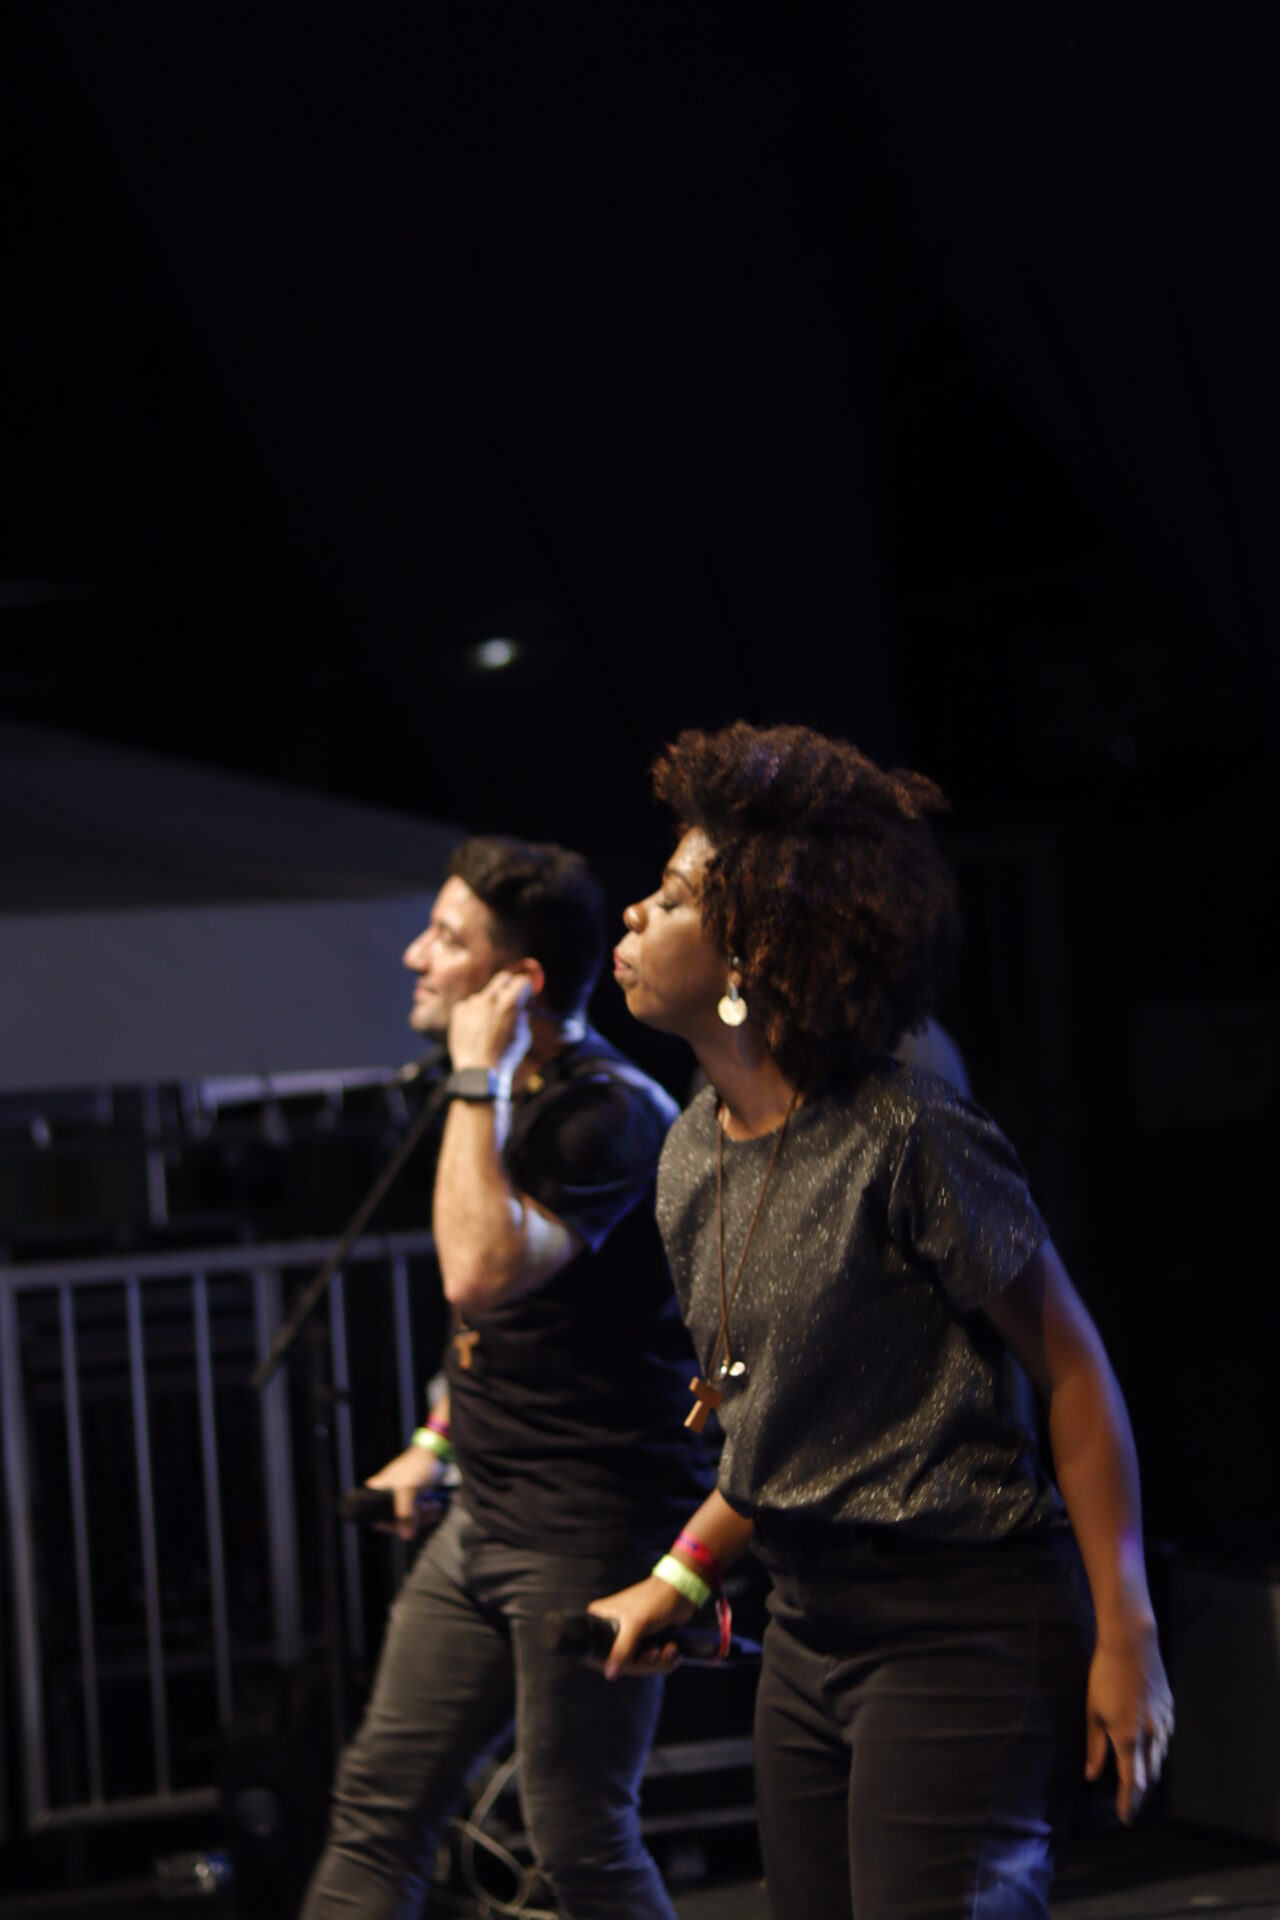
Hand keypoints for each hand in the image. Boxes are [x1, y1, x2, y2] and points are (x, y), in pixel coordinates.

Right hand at [364, 1445, 448, 1540]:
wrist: (436, 1453)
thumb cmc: (419, 1465)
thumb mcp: (410, 1487)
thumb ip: (405, 1513)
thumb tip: (406, 1537)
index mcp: (376, 1492)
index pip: (378, 1521)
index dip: (394, 1525)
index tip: (410, 1521)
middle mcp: (383, 1496)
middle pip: (395, 1523)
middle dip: (414, 1520)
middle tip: (427, 1507)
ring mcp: (397, 1498)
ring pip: (408, 1521)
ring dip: (424, 1517)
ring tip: (433, 1506)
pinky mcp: (410, 1500)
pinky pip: (416, 1516)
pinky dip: (426, 1514)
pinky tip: (434, 1506)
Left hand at [448, 970, 533, 1081]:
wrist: (478, 1071)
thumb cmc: (505, 1057)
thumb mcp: (523, 1037)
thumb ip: (522, 1018)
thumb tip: (521, 1010)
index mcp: (510, 1003)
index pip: (522, 981)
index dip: (527, 991)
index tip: (526, 1001)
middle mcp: (490, 998)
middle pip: (503, 978)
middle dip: (509, 987)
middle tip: (509, 1001)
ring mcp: (472, 1003)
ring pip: (485, 995)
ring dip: (490, 1005)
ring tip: (489, 1027)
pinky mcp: (459, 1010)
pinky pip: (470, 1005)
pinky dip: (474, 1014)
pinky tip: (475, 1030)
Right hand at [589, 1575, 694, 1679]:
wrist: (681, 1591)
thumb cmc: (655, 1599)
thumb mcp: (636, 1624)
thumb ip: (622, 1650)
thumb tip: (609, 1674)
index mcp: (601, 1618)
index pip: (596, 1651)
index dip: (612, 1663)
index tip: (630, 1665)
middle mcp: (611, 1626)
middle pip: (620, 1662)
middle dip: (643, 1663)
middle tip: (656, 1653)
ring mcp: (628, 1634)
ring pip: (637, 1664)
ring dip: (657, 1662)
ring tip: (670, 1649)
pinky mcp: (644, 1639)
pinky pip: (650, 1661)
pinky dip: (663, 1660)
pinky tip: (673, 1651)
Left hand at [1085, 1624, 1174, 1823]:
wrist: (1132, 1645)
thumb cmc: (1105, 1676)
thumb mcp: (1093, 1711)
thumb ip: (1095, 1747)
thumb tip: (1091, 1775)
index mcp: (1129, 1739)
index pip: (1131, 1783)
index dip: (1128, 1803)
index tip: (1125, 1819)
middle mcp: (1151, 1736)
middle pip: (1149, 1777)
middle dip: (1140, 1794)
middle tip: (1131, 1805)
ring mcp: (1164, 1723)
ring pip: (1160, 1759)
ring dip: (1150, 1775)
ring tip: (1140, 1783)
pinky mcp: (1170, 1710)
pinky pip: (1166, 1740)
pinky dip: (1158, 1753)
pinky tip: (1151, 1752)